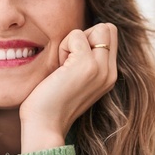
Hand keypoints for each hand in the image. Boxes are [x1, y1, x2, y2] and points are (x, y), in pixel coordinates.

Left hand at [19, 22, 117, 137]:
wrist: (44, 126)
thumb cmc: (49, 103)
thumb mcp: (74, 79)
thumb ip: (84, 61)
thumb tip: (79, 36)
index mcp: (108, 77)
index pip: (110, 37)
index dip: (88, 40)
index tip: (71, 62)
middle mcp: (110, 73)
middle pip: (108, 29)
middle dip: (84, 36)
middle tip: (67, 61)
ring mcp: (101, 69)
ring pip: (98, 28)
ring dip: (73, 42)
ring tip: (63, 67)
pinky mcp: (87, 65)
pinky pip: (76, 35)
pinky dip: (63, 46)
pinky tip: (58, 69)